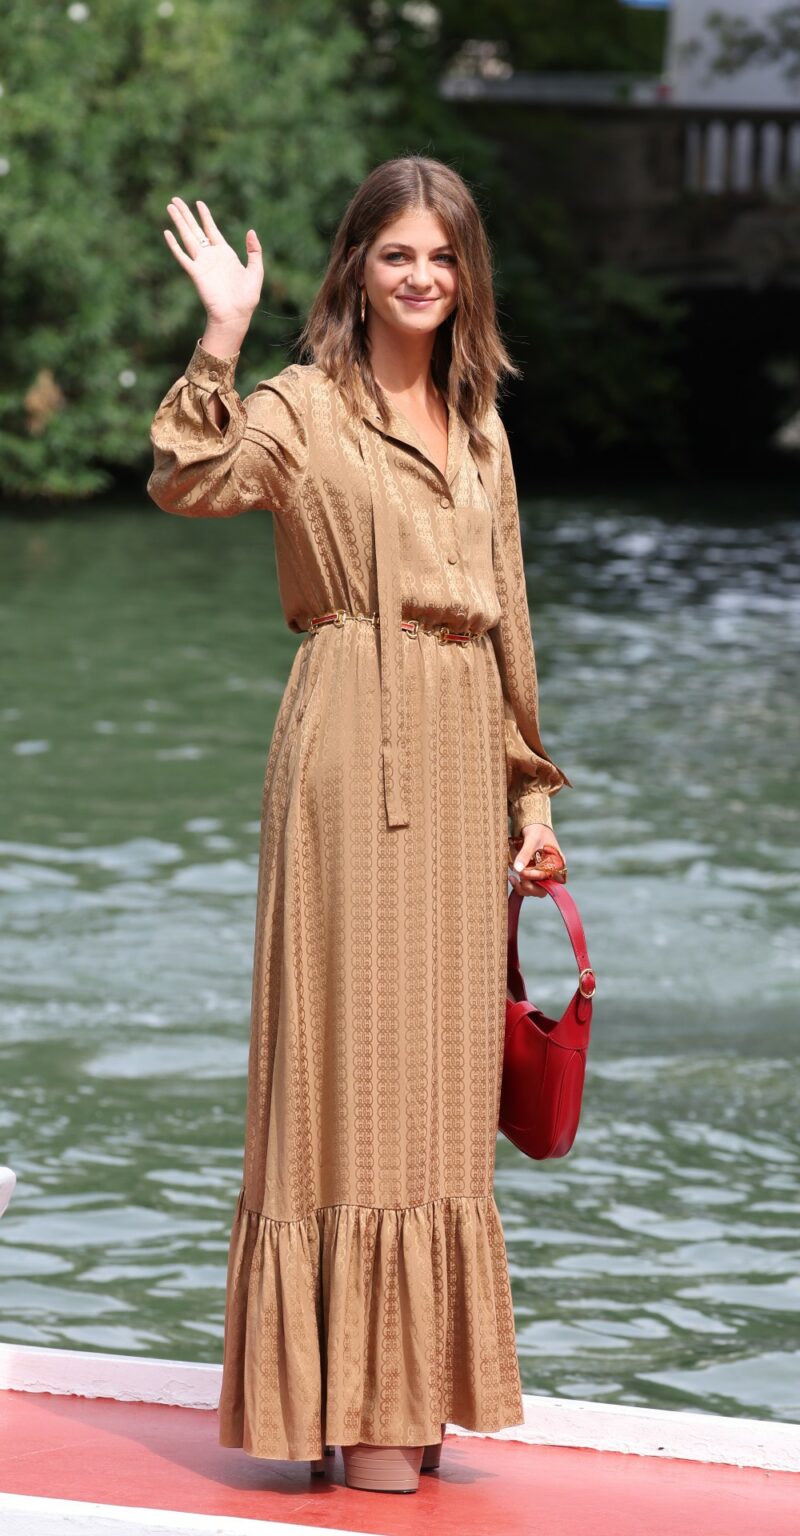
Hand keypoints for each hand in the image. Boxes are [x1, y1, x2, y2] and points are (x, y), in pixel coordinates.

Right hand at [163, 196, 263, 327]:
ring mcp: (202, 264)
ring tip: (170, 207)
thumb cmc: (246, 298)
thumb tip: (251, 231)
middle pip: (195, 230)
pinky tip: (167, 233)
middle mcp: (211, 256)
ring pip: (187, 238)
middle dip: (186, 214)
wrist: (235, 315)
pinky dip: (174, 245)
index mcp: (225, 254)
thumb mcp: (255, 271)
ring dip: (178, 222)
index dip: (205, 216)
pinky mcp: (196, 273)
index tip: (199, 203)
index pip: (212, 230)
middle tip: (175, 200)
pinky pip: (182, 256)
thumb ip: (254, 251)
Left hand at [508, 823, 566, 899]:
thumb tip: (517, 869)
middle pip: (542, 889)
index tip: (521, 872)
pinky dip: (519, 884)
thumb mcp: (532, 839)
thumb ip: (525, 854)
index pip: (548, 877)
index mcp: (557, 863)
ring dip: (522, 887)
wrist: (533, 826)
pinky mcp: (533, 875)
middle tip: (517, 878)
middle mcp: (551, 871)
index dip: (534, 877)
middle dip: (529, 887)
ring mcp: (541, 874)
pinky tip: (511, 877)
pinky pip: (527, 885)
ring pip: (534, 890)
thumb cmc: (537, 830)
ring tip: (512, 877)